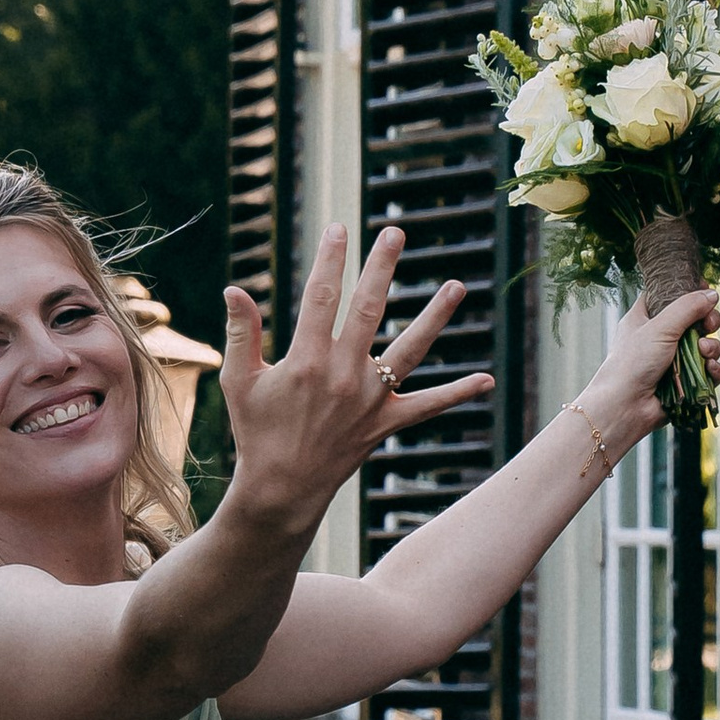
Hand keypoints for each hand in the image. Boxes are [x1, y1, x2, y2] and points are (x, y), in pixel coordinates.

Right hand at [218, 224, 494, 537]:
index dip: (330, 260)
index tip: (338, 229)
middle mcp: (343, 374)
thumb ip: (241, 333)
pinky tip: (485, 380)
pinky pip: (426, 407)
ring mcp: (369, 399)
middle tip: (395, 232)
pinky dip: (456, 394)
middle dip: (381, 267)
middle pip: (368, 310)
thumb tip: (234, 289)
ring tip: (456, 286)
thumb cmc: (255, 432)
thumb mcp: (238, 381)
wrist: (281, 489)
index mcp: (305, 360)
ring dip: (434, 316)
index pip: (320, 297)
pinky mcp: (385, 423)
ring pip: (409, 350)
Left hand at [577, 288, 719, 455]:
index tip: (704, 287)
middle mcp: (659, 337)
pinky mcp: (685, 381)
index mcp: (644, 318)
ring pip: (705, 346)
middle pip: (694, 320)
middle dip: (707, 321)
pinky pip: (709, 370)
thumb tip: (711, 293)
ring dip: (711, 347)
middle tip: (708, 324)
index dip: (686, 290)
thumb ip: (686, 308)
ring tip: (704, 352)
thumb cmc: (633, 362)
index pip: (667, 295)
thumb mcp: (659, 328)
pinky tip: (710, 370)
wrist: (625, 406)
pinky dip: (713, 369)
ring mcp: (673, 360)